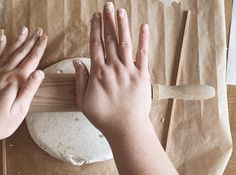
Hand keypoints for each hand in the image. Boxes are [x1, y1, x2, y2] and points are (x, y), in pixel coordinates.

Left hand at [0, 27, 47, 138]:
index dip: (39, 48)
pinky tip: (2, 37)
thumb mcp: (20, 109)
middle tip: (39, 30)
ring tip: (25, 30)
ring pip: (9, 51)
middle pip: (21, 53)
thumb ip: (29, 89)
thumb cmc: (2, 122)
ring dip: (18, 40)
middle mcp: (5, 73)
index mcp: (16, 81)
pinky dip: (0, 45)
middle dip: (31, 41)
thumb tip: (40, 73)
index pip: (31, 61)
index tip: (45, 38)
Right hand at [73, 2, 150, 135]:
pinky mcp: (142, 75)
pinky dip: (143, 40)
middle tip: (107, 6)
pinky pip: (143, 55)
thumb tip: (77, 62)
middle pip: (110, 40)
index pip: (95, 45)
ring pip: (125, 43)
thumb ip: (80, 80)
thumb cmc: (104, 116)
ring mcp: (129, 70)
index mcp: (98, 72)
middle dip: (108, 21)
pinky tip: (143, 27)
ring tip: (120, 11)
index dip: (95, 29)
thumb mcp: (83, 102)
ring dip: (122, 25)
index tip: (95, 17)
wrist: (126, 127)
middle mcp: (113, 67)